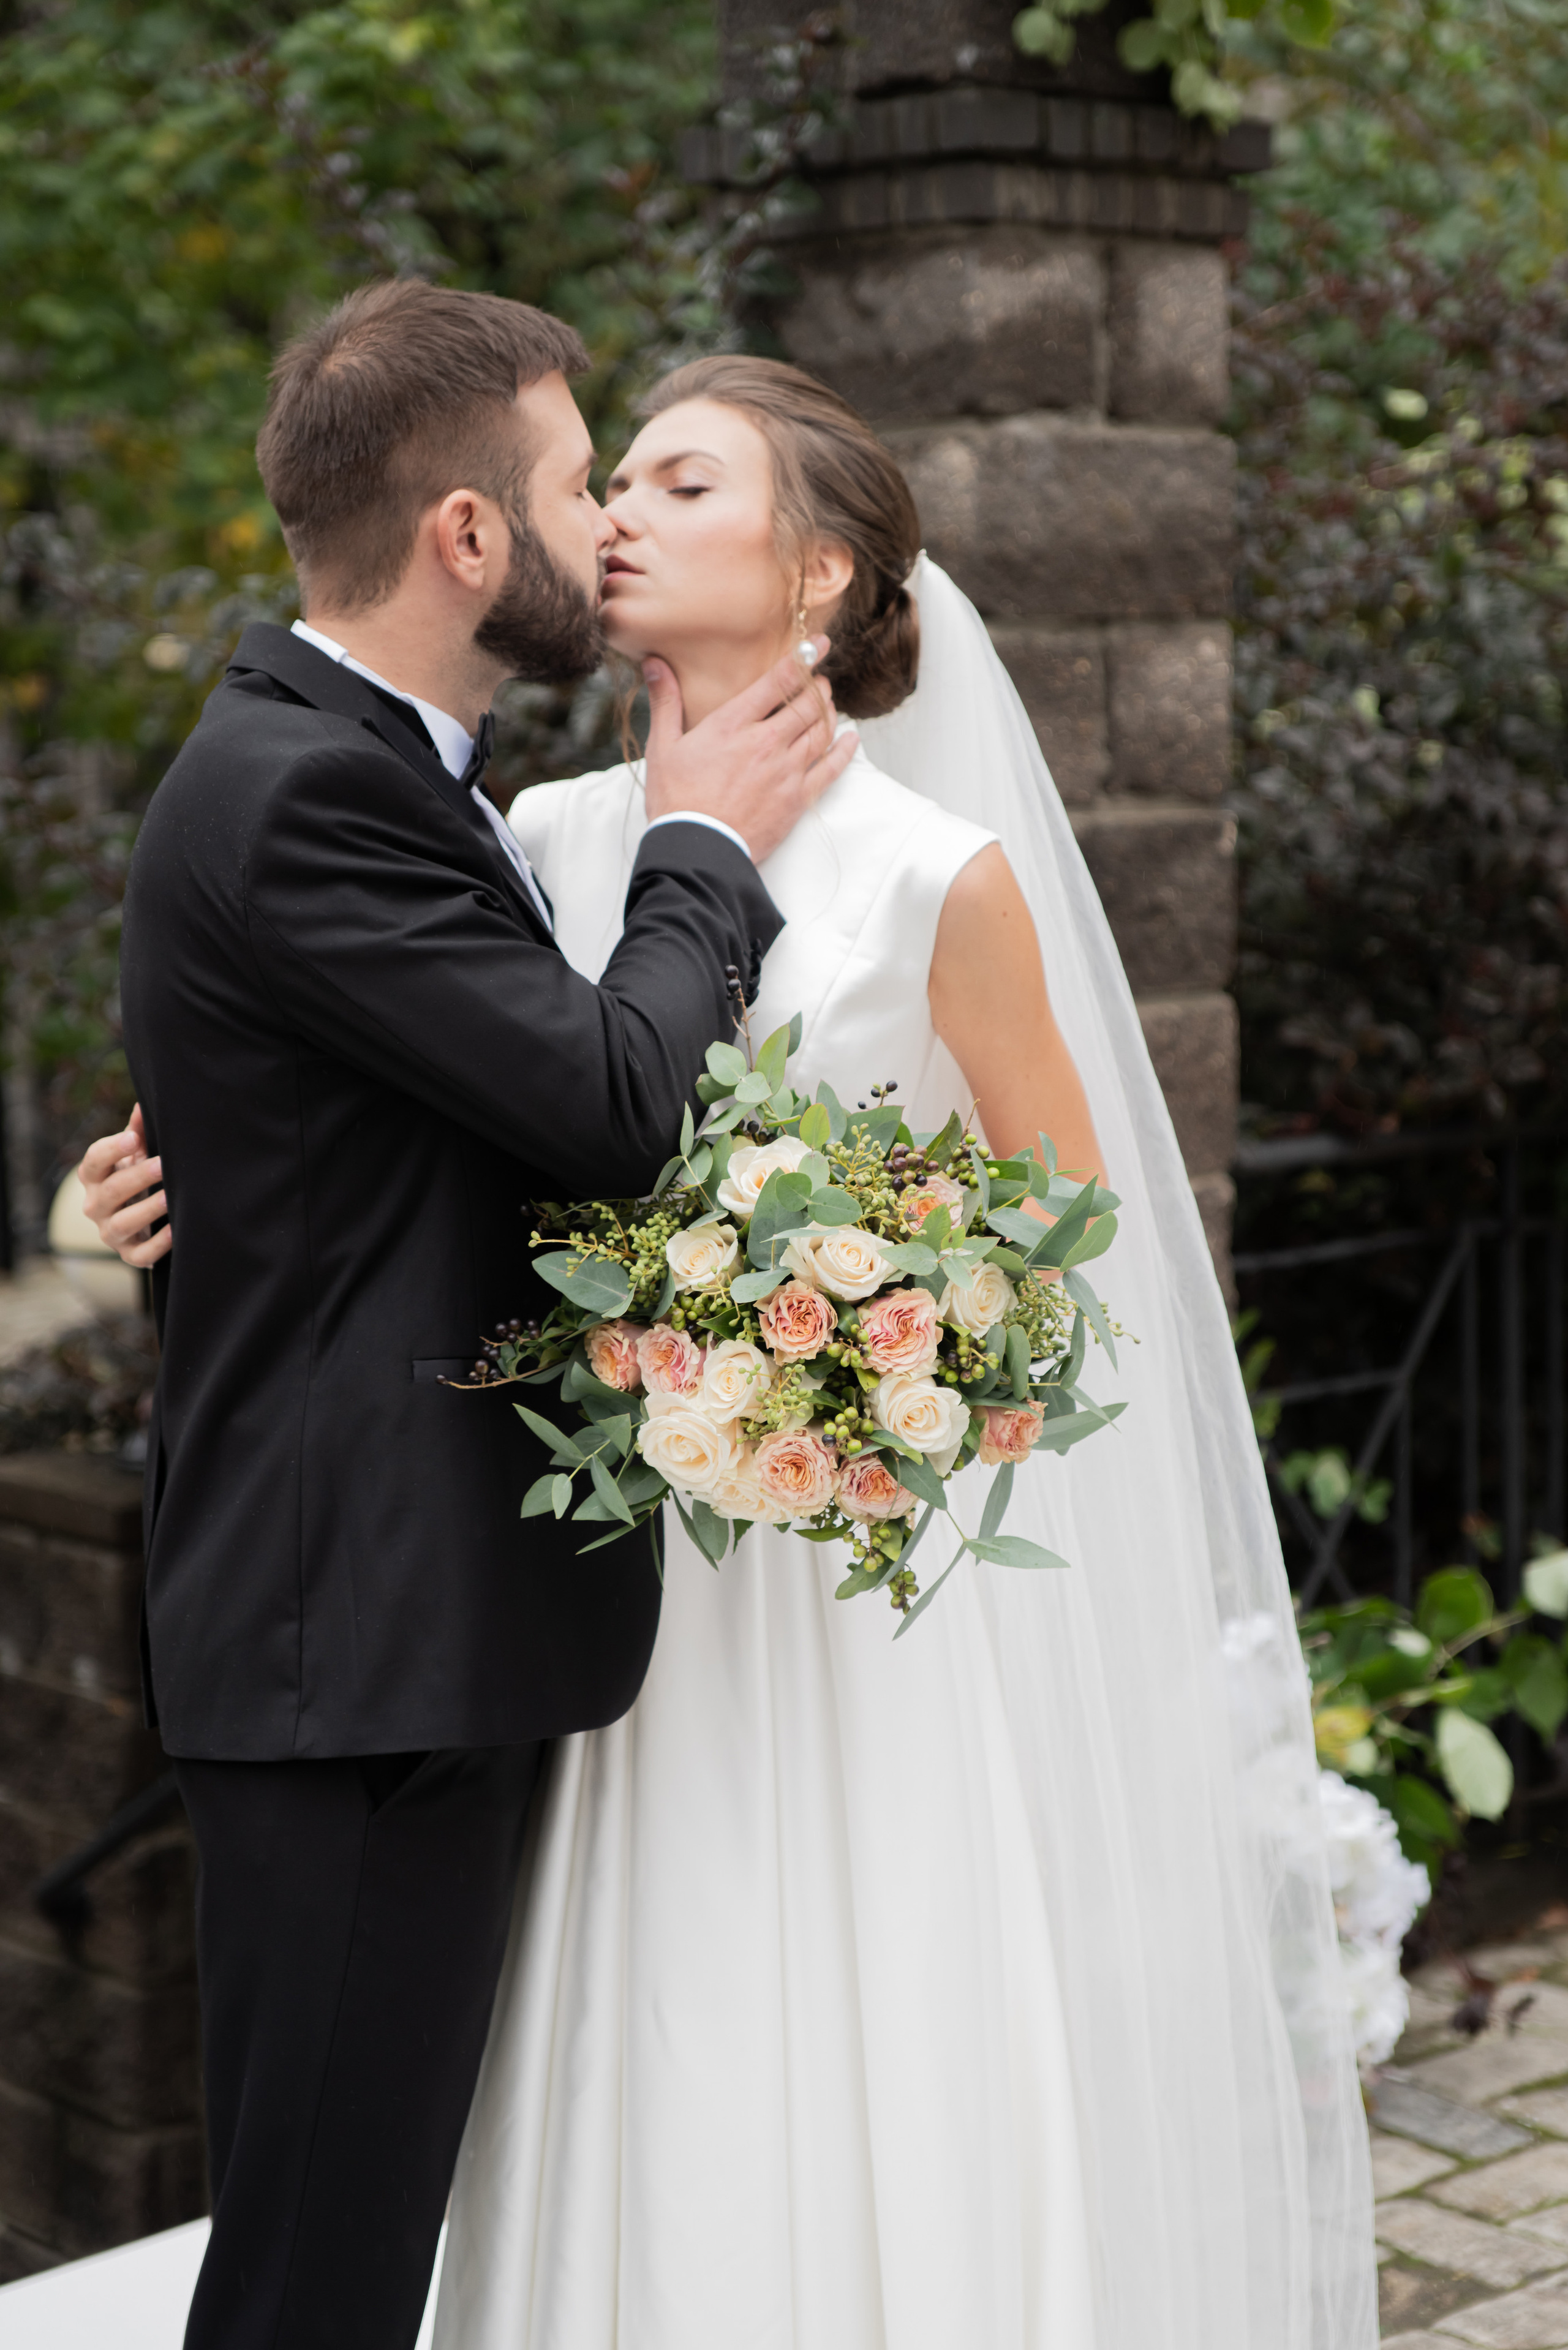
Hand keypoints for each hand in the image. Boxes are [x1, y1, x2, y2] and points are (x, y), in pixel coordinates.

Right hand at [78, 1104, 170, 1267]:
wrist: (138, 1220)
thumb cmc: (135, 1178)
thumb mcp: (134, 1155)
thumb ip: (137, 1131)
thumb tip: (144, 1103)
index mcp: (93, 1177)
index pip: (94, 1161)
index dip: (112, 1150)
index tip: (134, 1138)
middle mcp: (95, 1206)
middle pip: (111, 1191)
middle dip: (137, 1177)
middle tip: (163, 1165)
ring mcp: (110, 1233)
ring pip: (122, 1223)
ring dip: (147, 1210)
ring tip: (170, 1197)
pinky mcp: (129, 1255)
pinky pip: (141, 1254)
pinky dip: (159, 1244)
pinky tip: (177, 1230)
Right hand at [641, 637, 858, 865]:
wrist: (697, 848)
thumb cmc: (676, 800)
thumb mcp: (662, 747)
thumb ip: (666, 701)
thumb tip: (655, 664)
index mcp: (734, 724)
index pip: (778, 680)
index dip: (803, 657)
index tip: (818, 644)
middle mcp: (766, 742)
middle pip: (808, 703)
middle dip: (817, 688)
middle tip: (817, 683)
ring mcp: (787, 771)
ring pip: (822, 730)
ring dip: (829, 713)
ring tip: (827, 705)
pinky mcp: (798, 798)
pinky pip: (832, 768)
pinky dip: (844, 750)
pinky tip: (850, 739)